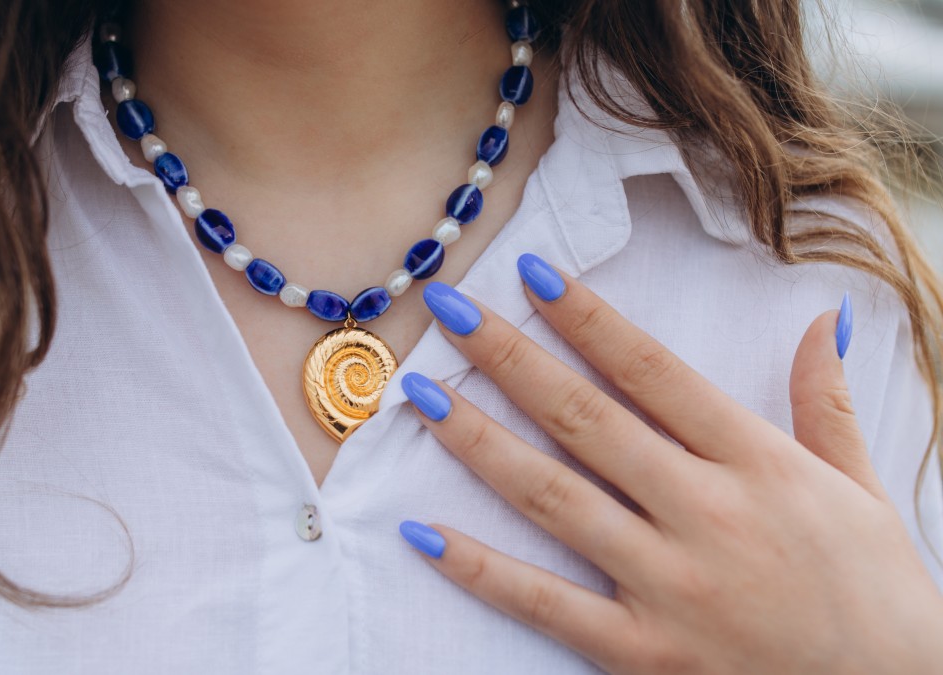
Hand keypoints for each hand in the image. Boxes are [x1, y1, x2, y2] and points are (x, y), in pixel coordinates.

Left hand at [397, 253, 942, 673]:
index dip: (588, 319)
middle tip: (450, 308)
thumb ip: (826, 404)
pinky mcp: (643, 651)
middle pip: (586, 420)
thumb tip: (822, 320)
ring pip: (554, 497)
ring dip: (479, 443)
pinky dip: (481, 569)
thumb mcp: (863, 490)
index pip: (653, 373)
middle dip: (510, 358)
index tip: (531, 274)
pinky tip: (424, 532)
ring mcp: (668, 584)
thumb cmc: (878, 595)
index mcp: (757, 464)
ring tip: (420, 397)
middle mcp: (705, 513)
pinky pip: (546, 604)